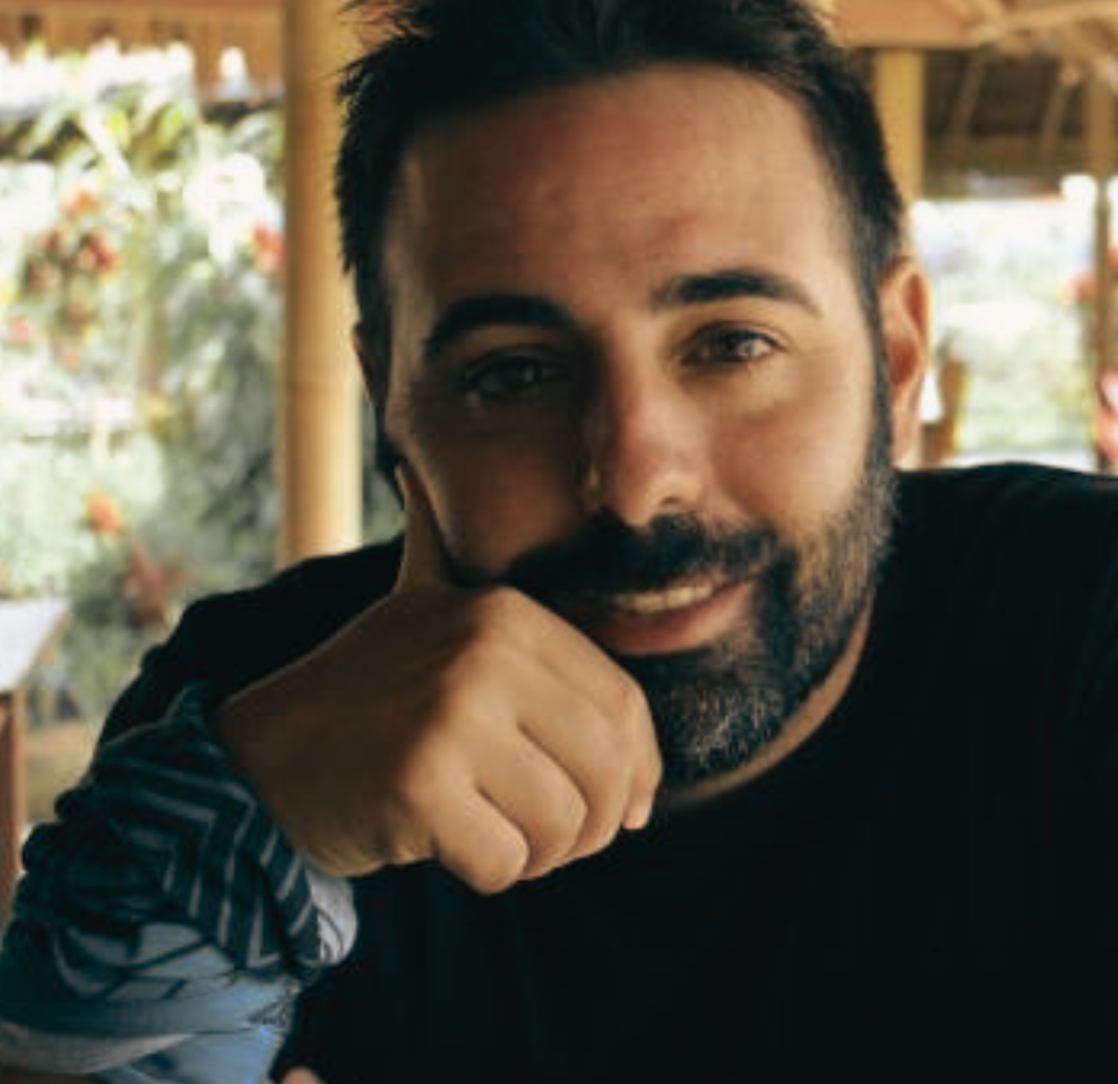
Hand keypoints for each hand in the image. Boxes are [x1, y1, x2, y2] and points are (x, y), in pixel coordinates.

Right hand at [217, 468, 661, 893]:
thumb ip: (441, 549)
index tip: (628, 807)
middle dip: (598, 826)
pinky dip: (491, 874)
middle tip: (562, 843)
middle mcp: (484, 652)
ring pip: (562, 823)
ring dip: (542, 857)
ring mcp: (449, 715)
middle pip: (607, 766)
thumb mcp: (413, 603)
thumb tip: (412, 464)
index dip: (639, 768)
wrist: (257, 761)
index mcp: (505, 613)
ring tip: (504, 840)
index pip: (623, 701)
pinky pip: (505, 863)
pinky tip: (452, 850)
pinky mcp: (417, 785)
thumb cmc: (361, 696)